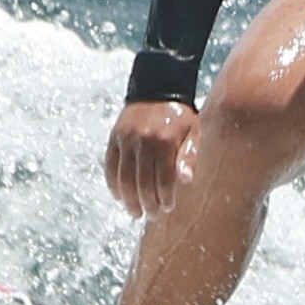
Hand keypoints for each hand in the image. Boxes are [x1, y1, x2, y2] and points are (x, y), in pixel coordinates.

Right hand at [104, 97, 197, 219]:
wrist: (157, 89)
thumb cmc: (179, 116)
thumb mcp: (193, 133)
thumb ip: (189, 156)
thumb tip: (186, 181)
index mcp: (165, 141)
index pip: (163, 179)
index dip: (164, 198)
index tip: (167, 208)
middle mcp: (144, 141)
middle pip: (143, 183)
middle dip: (147, 204)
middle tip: (152, 216)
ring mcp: (126, 140)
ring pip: (124, 179)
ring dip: (129, 200)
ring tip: (135, 213)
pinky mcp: (114, 138)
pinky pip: (110, 168)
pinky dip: (114, 186)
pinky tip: (120, 197)